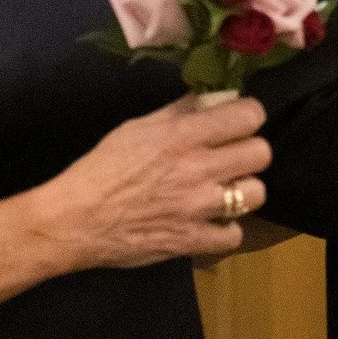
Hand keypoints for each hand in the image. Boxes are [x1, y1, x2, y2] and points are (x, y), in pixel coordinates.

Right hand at [36, 94, 271, 270]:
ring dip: (243, 191)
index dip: (248, 115)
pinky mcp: (193, 241)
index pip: (249, 115)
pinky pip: (235, 236)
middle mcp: (199, 169)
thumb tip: (209, 97)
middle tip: (231, 156)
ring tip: (223, 190)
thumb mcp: (138, 127)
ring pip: (257, 194)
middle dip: (249, 151)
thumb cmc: (103, 168)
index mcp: (184, 135)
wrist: (76, 219)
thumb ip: (178, 112)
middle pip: (261, 153)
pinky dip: (225, 230)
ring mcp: (199, 208)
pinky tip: (210, 222)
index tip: (238, 121)